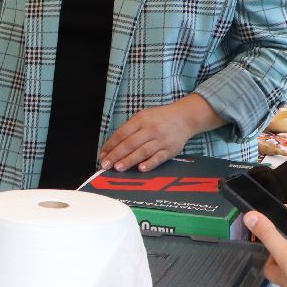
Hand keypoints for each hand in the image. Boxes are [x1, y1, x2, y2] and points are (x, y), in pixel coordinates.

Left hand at [99, 96, 217, 171]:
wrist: (184, 118)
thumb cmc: (159, 119)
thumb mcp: (143, 116)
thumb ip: (130, 129)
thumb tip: (113, 146)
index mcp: (141, 119)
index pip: (122, 133)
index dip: (111, 145)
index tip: (102, 155)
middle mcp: (151, 129)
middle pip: (130, 143)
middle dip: (116, 155)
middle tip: (106, 165)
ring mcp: (162, 140)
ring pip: (143, 151)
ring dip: (129, 160)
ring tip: (118, 168)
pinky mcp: (171, 150)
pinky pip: (159, 158)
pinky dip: (150, 164)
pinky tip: (140, 169)